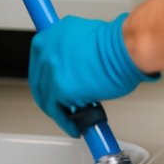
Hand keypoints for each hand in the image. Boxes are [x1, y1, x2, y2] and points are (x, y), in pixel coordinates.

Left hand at [29, 14, 158, 136]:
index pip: (39, 65)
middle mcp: (45, 51)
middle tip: (64, 107)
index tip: (54, 88)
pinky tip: (76, 127)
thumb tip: (72, 68)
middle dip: (52, 98)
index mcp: (49, 36)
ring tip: (74, 118)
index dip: (48, 80)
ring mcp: (50, 71)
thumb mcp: (81, 36)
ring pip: (47, 100)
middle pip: (39, 83)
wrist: (124, 48)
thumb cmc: (113, 43)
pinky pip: (59, 113)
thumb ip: (70, 51)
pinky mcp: (60, 89)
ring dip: (61, 112)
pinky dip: (67, 123)